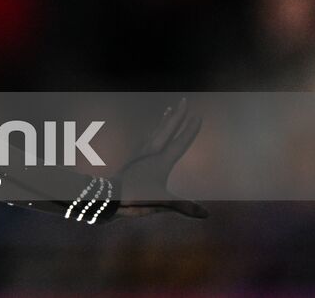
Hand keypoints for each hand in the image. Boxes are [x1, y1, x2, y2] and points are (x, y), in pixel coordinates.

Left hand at [112, 96, 210, 219]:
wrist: (107, 196)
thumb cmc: (134, 199)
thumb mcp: (162, 203)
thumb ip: (185, 207)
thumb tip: (207, 215)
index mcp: (161, 161)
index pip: (180, 142)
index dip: (190, 129)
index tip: (198, 115)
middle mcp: (151, 153)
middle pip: (167, 129)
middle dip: (177, 114)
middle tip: (184, 99)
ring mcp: (140, 154)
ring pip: (156, 131)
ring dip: (165, 120)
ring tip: (169, 110)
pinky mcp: (133, 158)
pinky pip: (147, 139)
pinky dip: (153, 131)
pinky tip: (152, 133)